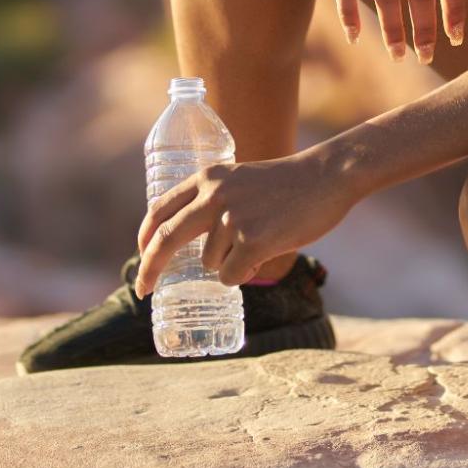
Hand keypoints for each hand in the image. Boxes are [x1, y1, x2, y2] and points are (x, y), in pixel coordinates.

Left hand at [133, 150, 355, 295]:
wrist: (327, 177)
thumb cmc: (289, 183)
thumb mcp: (241, 179)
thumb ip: (216, 200)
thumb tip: (195, 245)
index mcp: (208, 177)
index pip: (161, 209)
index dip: (144, 236)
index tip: (140, 254)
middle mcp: (214, 195)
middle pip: (166, 239)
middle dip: (149, 269)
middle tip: (142, 291)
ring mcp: (232, 219)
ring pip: (210, 263)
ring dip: (229, 263)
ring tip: (259, 241)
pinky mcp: (253, 241)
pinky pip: (230, 276)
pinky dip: (244, 274)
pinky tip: (265, 253)